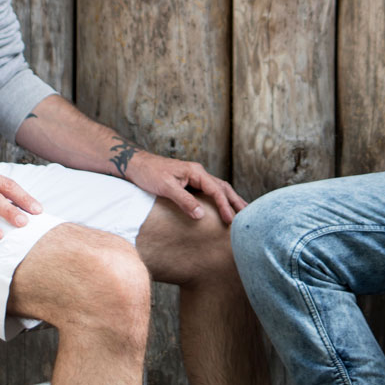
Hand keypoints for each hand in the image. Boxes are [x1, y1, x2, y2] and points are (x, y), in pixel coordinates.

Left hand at [122, 149, 245, 227]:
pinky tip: (223, 207)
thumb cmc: (149, 173)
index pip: (216, 190)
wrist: (136, 165)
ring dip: (230, 200)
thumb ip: (184, 201)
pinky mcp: (190, 183)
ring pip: (218, 189)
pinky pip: (209, 192)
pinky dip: (219, 199)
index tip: (230, 220)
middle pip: (223, 188)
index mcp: (196, 172)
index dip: (224, 206)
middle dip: (236, 201)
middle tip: (248, 216)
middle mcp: (198, 173)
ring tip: (242, 212)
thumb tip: (201, 215)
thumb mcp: (166, 187)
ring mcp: (195, 178)